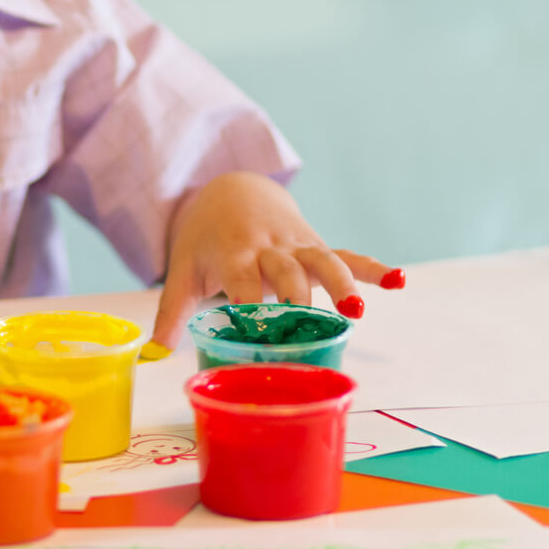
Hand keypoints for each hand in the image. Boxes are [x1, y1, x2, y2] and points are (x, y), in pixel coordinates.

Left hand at [150, 172, 402, 349]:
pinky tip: (398, 281)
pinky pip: (347, 254)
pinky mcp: (316, 244)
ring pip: (321, 260)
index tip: (255, 329)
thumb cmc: (205, 241)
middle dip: (296, 297)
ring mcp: (296, 244)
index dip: (249, 302)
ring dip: (340, 282)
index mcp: (232, 254)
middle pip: (285, 271)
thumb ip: (171, 313)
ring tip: (355, 310)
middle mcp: (267, 247)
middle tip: (306, 326)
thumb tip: (150, 357)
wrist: (231, 191)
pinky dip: (372, 266)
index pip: (241, 279)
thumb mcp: (183, 271)